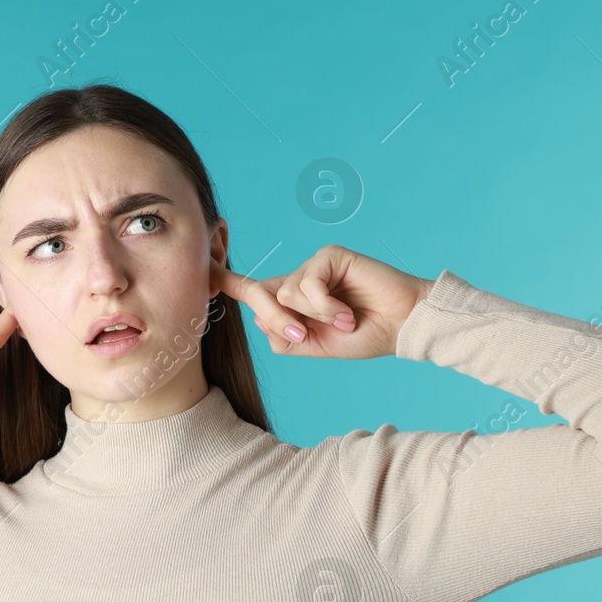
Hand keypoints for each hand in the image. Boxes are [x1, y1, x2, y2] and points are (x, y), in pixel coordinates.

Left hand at [210, 245, 433, 358]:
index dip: (224, 280)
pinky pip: (306, 284)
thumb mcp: (316, 346)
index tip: (201, 270)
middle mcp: (296, 281)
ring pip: (283, 293)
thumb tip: (258, 319)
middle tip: (305, 336)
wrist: (401, 327)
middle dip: (278, 321)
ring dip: (313, 316)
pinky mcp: (328, 256)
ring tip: (344, 322)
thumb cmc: (364, 337)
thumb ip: (285, 337)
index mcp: (291, 302)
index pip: (251, 289)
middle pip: (259, 295)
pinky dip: (326, 306)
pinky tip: (348, 314)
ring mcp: (311, 266)